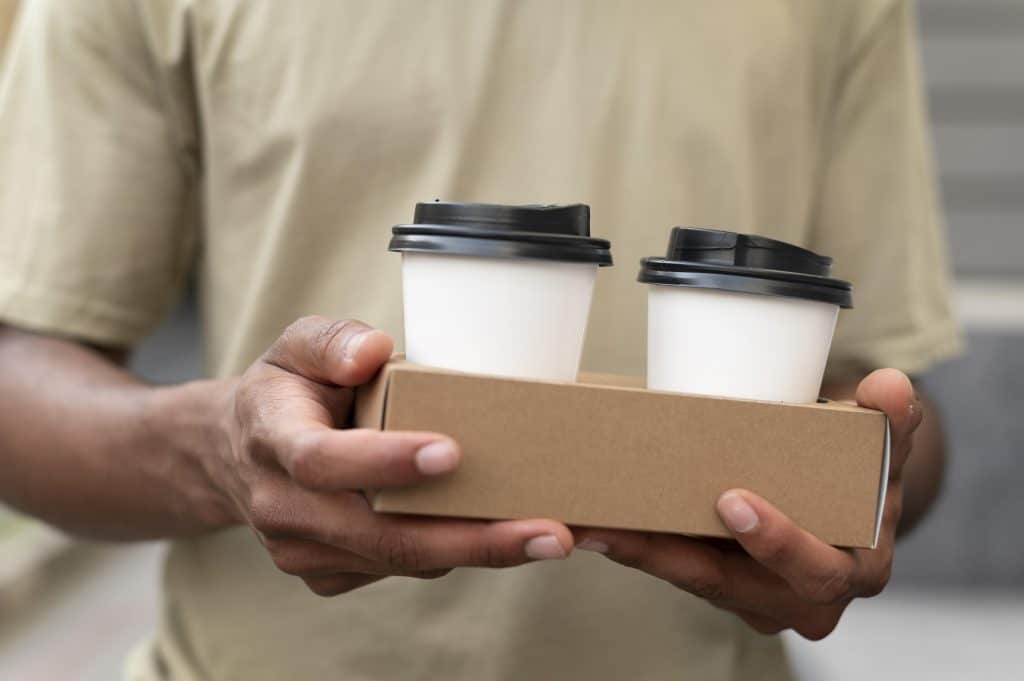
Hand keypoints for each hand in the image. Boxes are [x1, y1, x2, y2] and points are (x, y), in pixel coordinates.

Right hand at [208, 316, 573, 595]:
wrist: (235, 453)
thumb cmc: (283, 391)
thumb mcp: (294, 344)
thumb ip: (331, 339)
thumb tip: (374, 351)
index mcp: (271, 440)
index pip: (322, 461)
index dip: (384, 462)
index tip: (452, 454)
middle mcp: (283, 508)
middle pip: (379, 535)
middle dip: (469, 539)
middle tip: (549, 533)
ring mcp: (302, 551)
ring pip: (399, 560)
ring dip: (479, 552)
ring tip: (552, 537)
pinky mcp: (326, 574)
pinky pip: (400, 570)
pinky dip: (455, 554)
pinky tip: (505, 535)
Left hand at [574, 369, 921, 638]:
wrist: (840, 508)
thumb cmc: (862, 481)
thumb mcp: (886, 451)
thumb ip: (893, 420)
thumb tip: (892, 387)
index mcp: (849, 572)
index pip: (812, 569)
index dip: (776, 541)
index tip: (734, 501)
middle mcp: (797, 599)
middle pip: (729, 585)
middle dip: (674, 557)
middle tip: (624, 524)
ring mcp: (750, 597)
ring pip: (688, 578)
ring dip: (638, 552)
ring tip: (591, 522)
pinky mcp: (714, 583)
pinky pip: (673, 566)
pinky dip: (637, 545)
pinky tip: (596, 521)